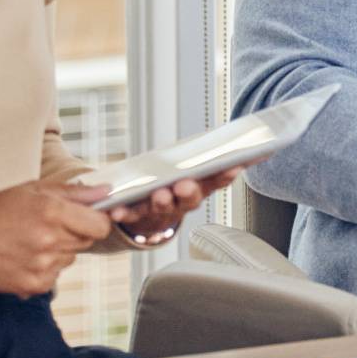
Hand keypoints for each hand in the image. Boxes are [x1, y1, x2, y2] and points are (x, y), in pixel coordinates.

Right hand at [0, 181, 112, 297]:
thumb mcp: (34, 190)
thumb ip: (75, 192)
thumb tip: (107, 191)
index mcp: (54, 212)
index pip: (101, 225)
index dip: (97, 221)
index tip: (87, 218)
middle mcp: (51, 240)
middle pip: (88, 241)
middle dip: (77, 233)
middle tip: (51, 227)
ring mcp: (43, 265)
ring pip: (72, 257)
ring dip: (60, 250)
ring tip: (33, 242)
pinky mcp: (35, 284)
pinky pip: (56, 275)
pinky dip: (47, 268)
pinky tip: (26, 257)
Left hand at [107, 167, 244, 239]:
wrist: (150, 215)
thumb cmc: (175, 186)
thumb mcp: (194, 171)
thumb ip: (211, 161)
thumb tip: (238, 142)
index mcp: (200, 186)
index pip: (217, 180)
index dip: (226, 175)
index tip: (233, 166)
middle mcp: (184, 201)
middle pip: (190, 198)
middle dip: (189, 191)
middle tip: (186, 185)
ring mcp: (162, 210)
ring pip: (164, 207)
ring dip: (162, 202)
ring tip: (159, 195)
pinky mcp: (139, 215)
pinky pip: (132, 214)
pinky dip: (126, 212)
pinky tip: (118, 209)